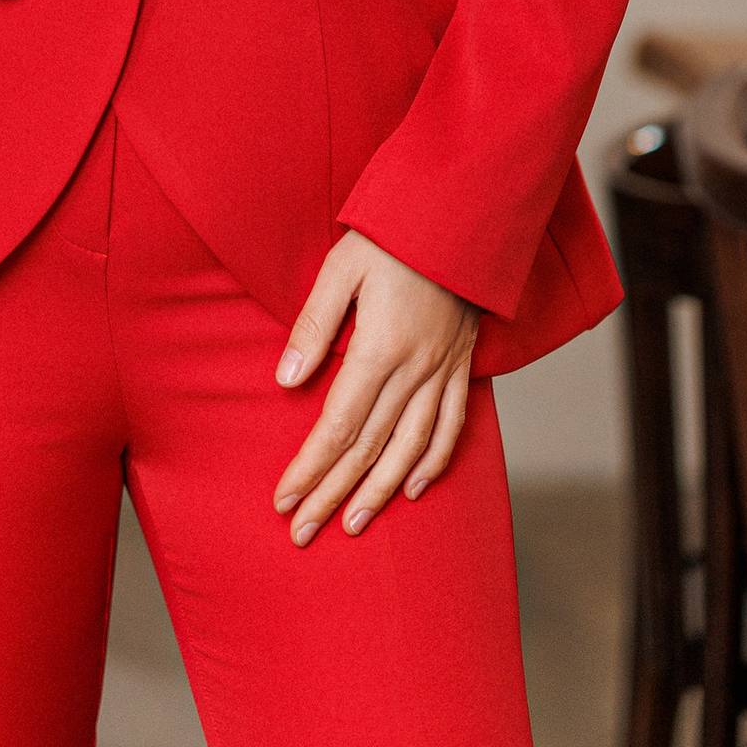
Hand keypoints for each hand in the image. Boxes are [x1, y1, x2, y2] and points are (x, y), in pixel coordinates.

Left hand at [271, 232, 479, 543]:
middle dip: (332, 494)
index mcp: (379, 349)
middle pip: (368, 448)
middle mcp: (414, 370)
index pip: (337, 426)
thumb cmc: (393, 234)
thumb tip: (285, 380)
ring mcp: (443, 370)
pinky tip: (415, 488)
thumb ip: (314, 326)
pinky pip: (452, 425)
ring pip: (410, 449)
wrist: (460, 213)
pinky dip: (435, 462)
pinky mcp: (462, 364)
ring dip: (380, 493)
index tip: (284, 500)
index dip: (309, 469)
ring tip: (352, 525)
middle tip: (303, 533)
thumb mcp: (341, 267)